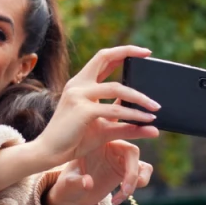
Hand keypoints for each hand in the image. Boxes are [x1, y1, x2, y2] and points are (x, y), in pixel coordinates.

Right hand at [33, 46, 160, 167]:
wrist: (50, 152)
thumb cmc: (74, 140)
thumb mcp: (105, 129)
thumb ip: (127, 125)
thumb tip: (153, 127)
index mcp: (80, 84)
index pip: (102, 59)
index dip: (122, 52)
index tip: (143, 52)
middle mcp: (78, 84)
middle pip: (104, 57)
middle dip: (127, 52)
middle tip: (149, 55)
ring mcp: (78, 95)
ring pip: (116, 88)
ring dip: (139, 97)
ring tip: (155, 107)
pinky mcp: (82, 110)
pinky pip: (114, 109)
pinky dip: (133, 114)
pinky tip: (145, 119)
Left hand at [40, 142, 153, 204]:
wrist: (71, 195)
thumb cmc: (67, 185)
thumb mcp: (68, 184)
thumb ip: (76, 183)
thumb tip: (88, 182)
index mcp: (96, 141)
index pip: (115, 134)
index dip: (129, 136)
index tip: (138, 144)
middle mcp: (111, 147)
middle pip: (132, 152)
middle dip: (132, 173)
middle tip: (125, 190)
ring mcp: (120, 160)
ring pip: (142, 165)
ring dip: (138, 181)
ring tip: (123, 195)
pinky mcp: (125, 172)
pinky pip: (141, 175)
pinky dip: (135, 188)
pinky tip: (117, 200)